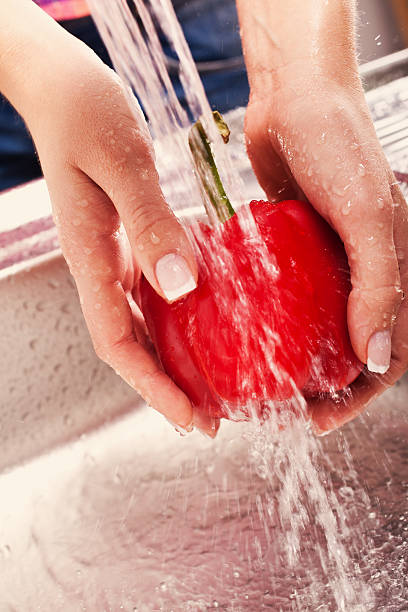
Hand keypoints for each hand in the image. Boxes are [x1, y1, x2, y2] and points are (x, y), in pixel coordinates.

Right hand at [0, 1, 218, 434]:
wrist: (62, 86)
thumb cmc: (84, 112)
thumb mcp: (120, 160)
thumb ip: (149, 221)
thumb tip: (182, 286)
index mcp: (91, 258)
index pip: (119, 343)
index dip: (154, 386)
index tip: (192, 417)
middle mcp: (101, 266)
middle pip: (133, 345)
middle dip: (169, 386)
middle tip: (213, 417)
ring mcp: (114, 253)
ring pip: (145, 323)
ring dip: (177, 356)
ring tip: (217, 382)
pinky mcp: (129, 237)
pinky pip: (155, 289)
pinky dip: (182, 313)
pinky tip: (212, 317)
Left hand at [237, 0, 407, 431]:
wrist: (294, 98)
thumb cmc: (339, 146)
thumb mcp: (366, 215)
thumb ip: (379, 283)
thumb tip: (373, 357)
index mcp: (396, 271)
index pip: (388, 352)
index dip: (361, 396)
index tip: (320, 421)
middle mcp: (364, 272)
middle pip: (348, 349)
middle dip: (323, 389)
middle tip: (284, 412)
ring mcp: (328, 263)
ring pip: (316, 329)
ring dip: (296, 363)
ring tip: (262, 387)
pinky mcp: (294, 251)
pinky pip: (287, 299)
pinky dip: (272, 324)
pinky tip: (245, 340)